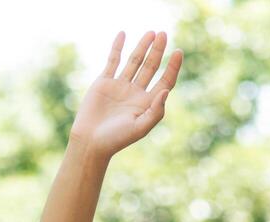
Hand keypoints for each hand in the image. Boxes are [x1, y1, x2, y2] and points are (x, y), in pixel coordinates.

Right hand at [69, 30, 181, 159]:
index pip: (165, 82)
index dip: (173, 67)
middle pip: (151, 67)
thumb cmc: (117, 139)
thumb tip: (165, 91)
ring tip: (152, 32)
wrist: (90, 141)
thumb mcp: (140, 127)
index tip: (179, 53)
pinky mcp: (104, 82)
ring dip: (142, 46)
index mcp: (147, 103)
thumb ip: (156, 111)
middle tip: (164, 34)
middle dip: (158, 51)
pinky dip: (117, 48)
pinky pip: (113, 61)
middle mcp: (135, 92)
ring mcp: (120, 86)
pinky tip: (123, 34)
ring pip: (134, 61)